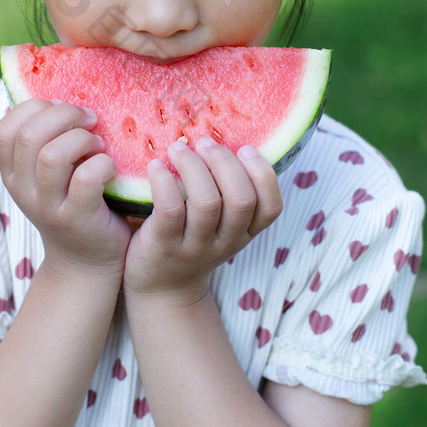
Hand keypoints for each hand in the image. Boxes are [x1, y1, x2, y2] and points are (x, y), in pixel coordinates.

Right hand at [0, 99, 130, 276]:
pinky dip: (103, 164)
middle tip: (89, 120)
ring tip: (98, 144)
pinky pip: (85, 179)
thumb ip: (45, 141)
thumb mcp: (48, 175)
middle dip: (64, 115)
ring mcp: (48, 206)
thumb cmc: (73, 202)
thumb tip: (59, 96)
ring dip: (82, 139)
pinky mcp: (77, 219)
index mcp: (12, 172)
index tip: (63, 110)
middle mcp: (23, 189)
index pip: (5, 128)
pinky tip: (111, 167)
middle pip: (30, 135)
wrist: (86, 262)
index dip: (35, 109)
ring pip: (52, 155)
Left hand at [123, 138, 282, 300]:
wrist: (160, 289)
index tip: (245, 148)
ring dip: (194, 166)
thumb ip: (227, 192)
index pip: (271, 207)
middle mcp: (225, 241)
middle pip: (241, 199)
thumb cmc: (190, 240)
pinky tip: (155, 166)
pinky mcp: (164, 246)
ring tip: (178, 148)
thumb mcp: (219, 224)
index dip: (264, 174)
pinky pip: (170, 211)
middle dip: (224, 162)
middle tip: (204, 142)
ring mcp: (195, 247)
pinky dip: (164, 182)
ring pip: (207, 203)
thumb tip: (226, 138)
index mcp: (243, 232)